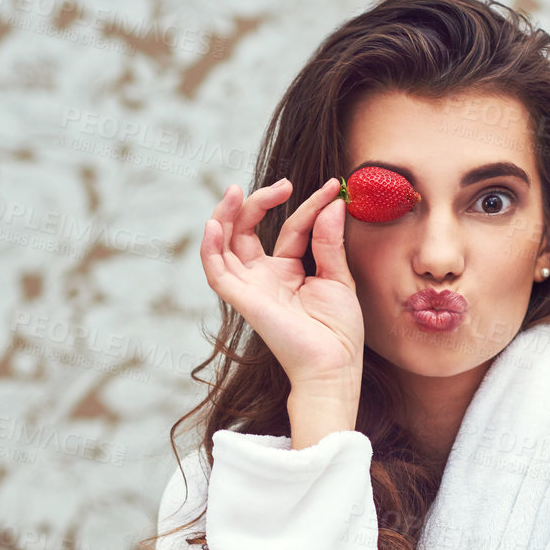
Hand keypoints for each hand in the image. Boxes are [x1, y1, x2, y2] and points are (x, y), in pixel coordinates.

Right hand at [200, 177, 363, 420]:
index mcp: (288, 271)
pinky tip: (214, 225)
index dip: (309, 205)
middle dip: (258, 202)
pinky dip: (210, 248)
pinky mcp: (242, 300)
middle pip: (247, 230)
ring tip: (234, 191)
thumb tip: (332, 204)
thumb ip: (329, 241)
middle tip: (283, 185)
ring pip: (225, 244)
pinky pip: (216, 271)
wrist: (334, 365)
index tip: (331, 187)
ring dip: (224, 215)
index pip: (291, 228)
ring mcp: (251, 287)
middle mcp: (265, 276)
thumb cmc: (339, 331)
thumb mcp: (339, 277)